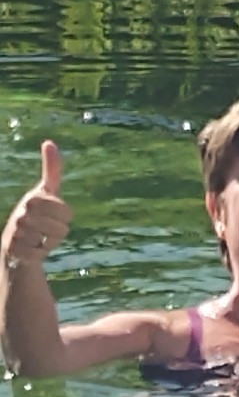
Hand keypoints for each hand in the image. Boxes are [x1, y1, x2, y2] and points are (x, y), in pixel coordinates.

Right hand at [1, 141, 72, 265]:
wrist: (15, 240)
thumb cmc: (36, 212)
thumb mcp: (47, 190)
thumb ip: (52, 169)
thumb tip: (49, 142)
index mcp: (33, 199)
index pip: (66, 212)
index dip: (65, 216)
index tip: (54, 213)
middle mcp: (22, 214)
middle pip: (61, 228)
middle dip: (59, 230)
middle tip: (47, 227)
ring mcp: (17, 232)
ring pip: (51, 241)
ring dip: (49, 242)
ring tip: (38, 237)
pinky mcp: (13, 250)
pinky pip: (40, 254)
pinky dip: (39, 253)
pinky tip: (31, 248)